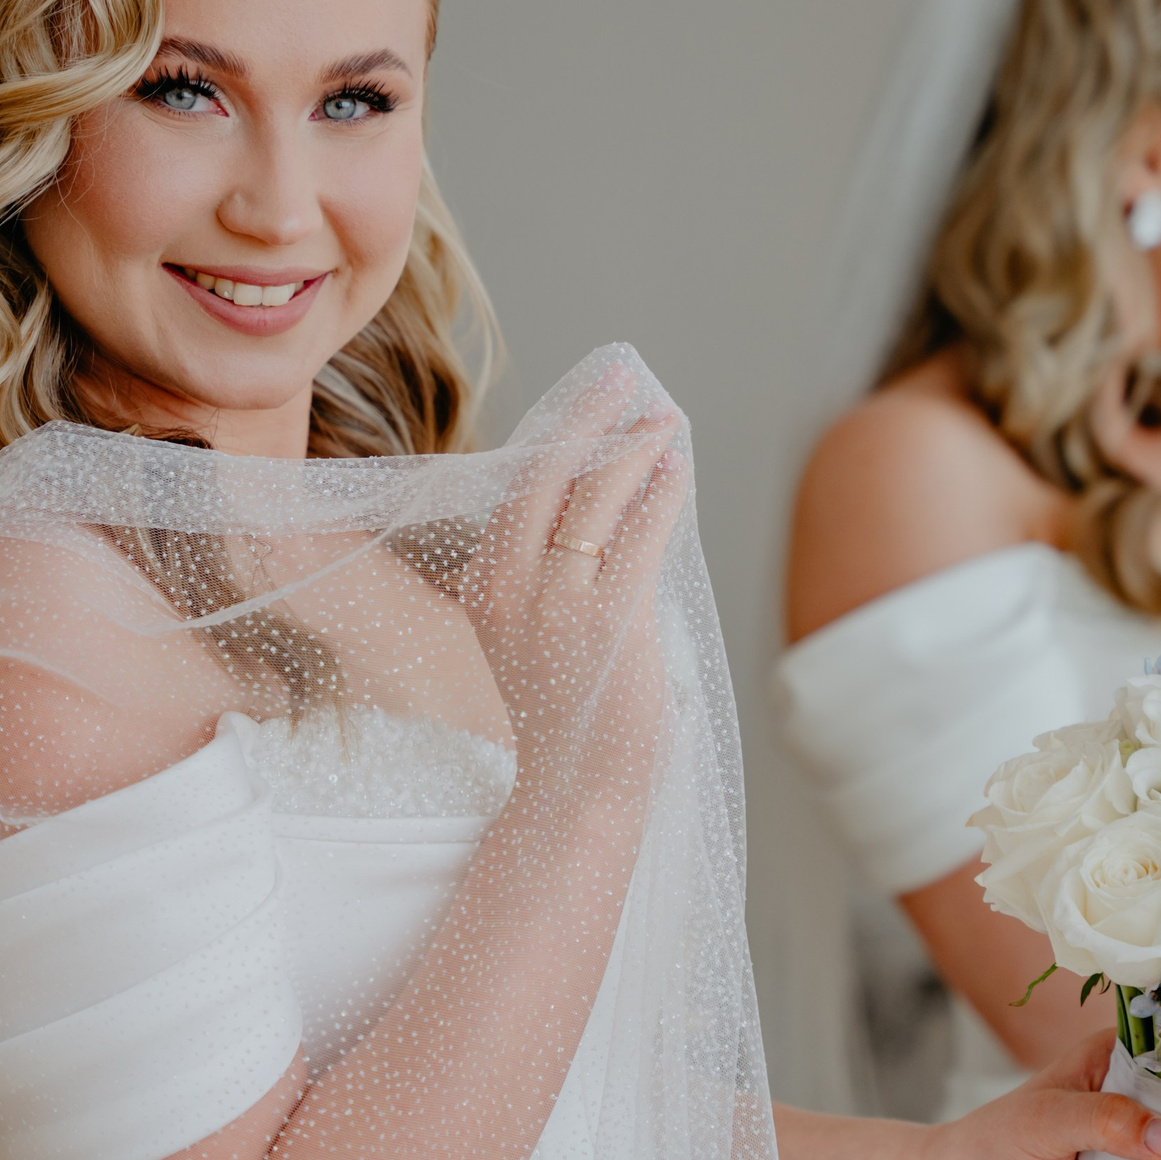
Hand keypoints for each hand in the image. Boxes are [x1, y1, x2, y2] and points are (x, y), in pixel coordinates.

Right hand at [461, 365, 686, 789]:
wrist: (575, 785)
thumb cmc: (567, 708)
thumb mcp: (534, 629)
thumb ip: (552, 569)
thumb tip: (614, 493)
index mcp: (483, 584)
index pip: (519, 486)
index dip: (560, 432)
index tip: (592, 398)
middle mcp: (508, 585)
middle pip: (547, 472)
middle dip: (589, 415)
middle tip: (623, 374)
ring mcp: (555, 603)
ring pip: (595, 496)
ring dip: (635, 446)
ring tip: (664, 417)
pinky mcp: (606, 621)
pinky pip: (638, 534)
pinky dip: (660, 492)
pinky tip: (676, 467)